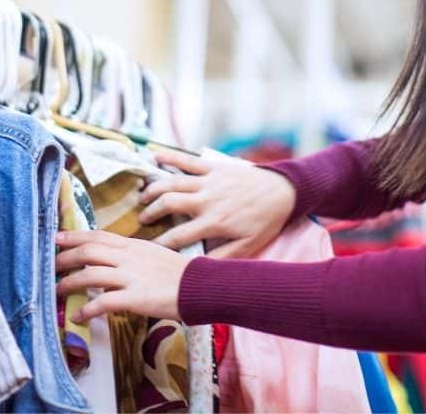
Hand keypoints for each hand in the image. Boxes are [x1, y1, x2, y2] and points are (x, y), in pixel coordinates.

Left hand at [55, 230, 191, 321]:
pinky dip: (87, 310)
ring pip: (91, 274)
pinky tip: (78, 316)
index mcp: (134, 245)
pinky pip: (103, 302)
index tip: (58, 237)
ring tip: (57, 290)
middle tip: (50, 263)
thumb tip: (115, 259)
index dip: (76, 235)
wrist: (201, 286)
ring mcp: (130, 277)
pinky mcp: (134, 297)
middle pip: (89, 251)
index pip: (99, 235)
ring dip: (70, 282)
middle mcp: (128, 257)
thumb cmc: (180, 273)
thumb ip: (134, 255)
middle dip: (66, 257)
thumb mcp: (155, 254)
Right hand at [139, 148, 296, 257]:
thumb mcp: (248, 246)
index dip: (161, 243)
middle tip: (142, 219)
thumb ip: (223, 258)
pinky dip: (169, 157)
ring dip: (154, 188)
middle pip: (169, 203)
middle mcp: (207, 200)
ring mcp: (209, 181)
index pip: (179, 236)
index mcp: (214, 222)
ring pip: (173, 182)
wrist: (283, 191)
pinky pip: (187, 160)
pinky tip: (153, 157)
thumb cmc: (266, 221)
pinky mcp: (213, 167)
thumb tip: (200, 269)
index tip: (148, 249)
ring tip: (143, 196)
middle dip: (151, 212)